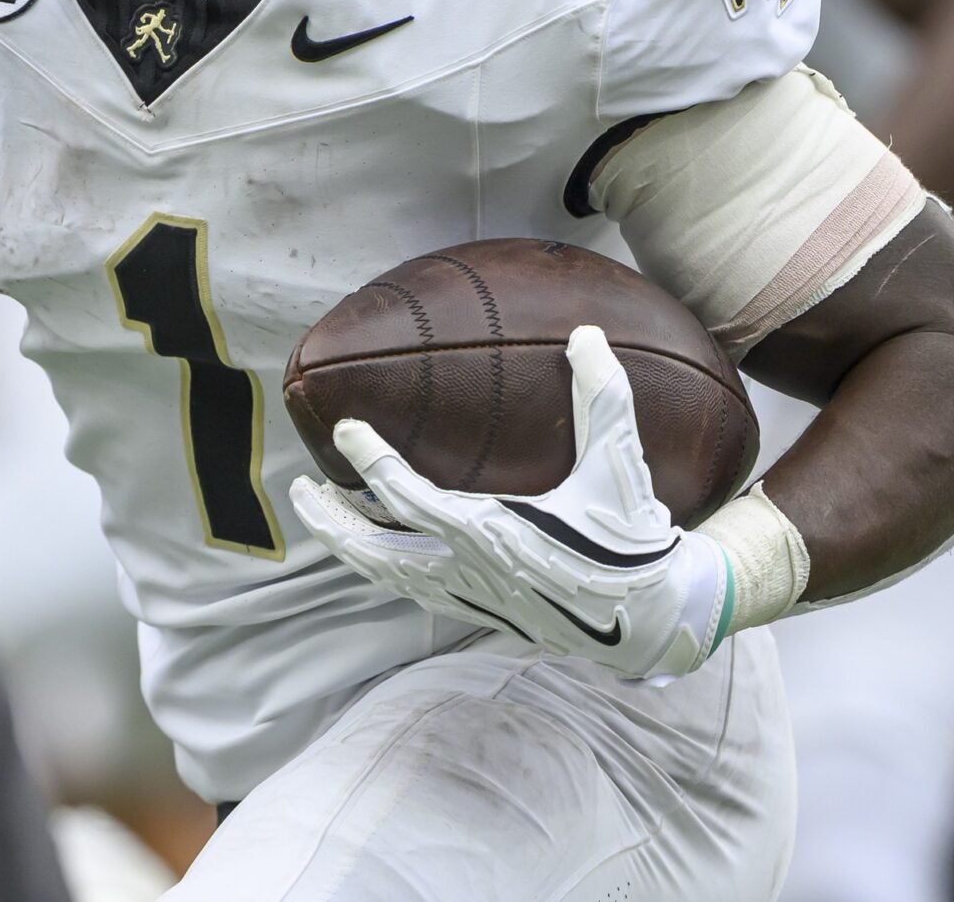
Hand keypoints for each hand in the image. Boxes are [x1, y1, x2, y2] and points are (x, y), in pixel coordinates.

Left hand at [291, 325, 733, 678]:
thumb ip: (603, 396)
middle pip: (376, 551)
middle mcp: (471, 573)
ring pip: (389, 578)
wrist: (654, 619)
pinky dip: (382, 569)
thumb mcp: (620, 465)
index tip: (345, 430)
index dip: (372, 461)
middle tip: (299, 487)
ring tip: (321, 514)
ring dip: (349, 547)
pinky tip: (375, 548)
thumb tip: (587, 333)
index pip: (409, 498)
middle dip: (331, 521)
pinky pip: (415, 593)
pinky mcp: (484, 614)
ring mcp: (473, 599)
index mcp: (493, 536)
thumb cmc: (632, 538)